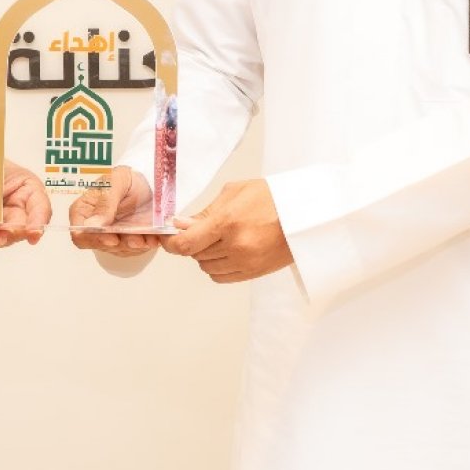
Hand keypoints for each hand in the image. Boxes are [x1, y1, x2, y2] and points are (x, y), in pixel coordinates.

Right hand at [69, 165, 163, 256]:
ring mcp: (110, 236)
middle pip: (101, 245)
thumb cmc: (126, 178)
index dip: (94, 239)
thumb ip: (105, 202)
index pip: (80, 233)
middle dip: (121, 244)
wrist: (147, 182)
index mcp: (83, 211)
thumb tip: (92, 225)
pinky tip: (153, 238)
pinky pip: (134, 250)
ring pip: (119, 250)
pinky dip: (144, 245)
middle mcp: (94, 227)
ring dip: (135, 246)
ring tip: (148, 238)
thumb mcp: (116, 182)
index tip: (112, 238)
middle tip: (137, 240)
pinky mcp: (126, 242)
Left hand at [162, 178, 290, 282]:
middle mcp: (235, 246)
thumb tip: (181, 224)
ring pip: (206, 267)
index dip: (170, 243)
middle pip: (194, 254)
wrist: (303, 215)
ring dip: (204, 255)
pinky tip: (224, 252)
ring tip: (218, 238)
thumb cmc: (270, 197)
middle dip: (191, 242)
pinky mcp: (253, 273)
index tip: (166, 237)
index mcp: (227, 222)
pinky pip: (220, 277)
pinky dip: (216, 266)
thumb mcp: (234, 193)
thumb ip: (205, 211)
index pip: (186, 243)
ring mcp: (245, 262)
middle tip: (198, 229)